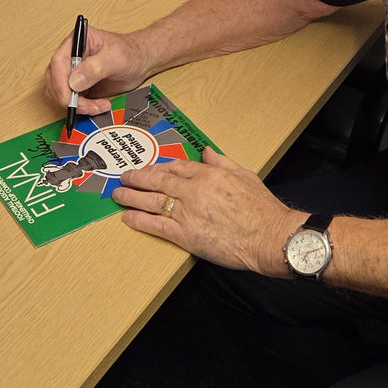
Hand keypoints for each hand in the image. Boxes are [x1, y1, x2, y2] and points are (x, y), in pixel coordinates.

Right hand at [43, 24, 152, 114]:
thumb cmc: (131, 52)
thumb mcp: (115, 58)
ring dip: (77, 104)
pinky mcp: (79, 85)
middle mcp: (72, 56)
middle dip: (68, 97)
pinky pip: (72, 100)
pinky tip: (97, 106)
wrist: (141, 62)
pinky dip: (82, 107)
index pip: (58, 62)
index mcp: (77, 41)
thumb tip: (74, 81)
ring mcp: (74, 71)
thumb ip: (95, 68)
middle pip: (55, 79)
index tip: (68, 97)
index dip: (59, 82)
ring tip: (97, 106)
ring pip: (61, 92)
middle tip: (86, 106)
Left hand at [112, 147, 305, 274]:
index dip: (159, 167)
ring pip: (152, 201)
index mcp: (209, 174)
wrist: (269, 236)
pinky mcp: (186, 236)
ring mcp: (188, 213)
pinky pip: (156, 226)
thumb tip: (206, 151)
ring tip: (117, 195)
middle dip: (138, 178)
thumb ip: (222, 162)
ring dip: (131, 197)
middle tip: (124, 177)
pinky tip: (127, 217)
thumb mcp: (244, 175)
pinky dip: (139, 220)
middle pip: (158, 180)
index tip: (149, 169)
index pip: (176, 167)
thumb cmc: (262, 208)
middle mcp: (194, 190)